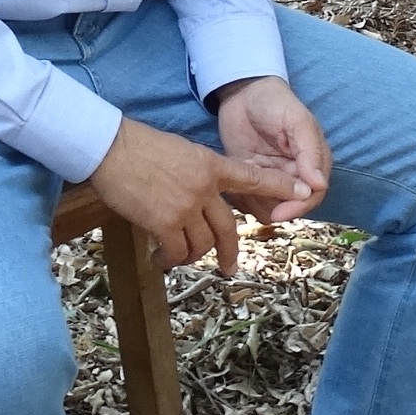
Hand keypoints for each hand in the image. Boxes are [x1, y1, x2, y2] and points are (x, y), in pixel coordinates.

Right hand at [83, 117, 313, 274]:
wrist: (110, 148)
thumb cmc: (139, 147)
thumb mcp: (182, 152)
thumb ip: (201, 174)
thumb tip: (204, 198)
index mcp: (211, 165)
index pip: (253, 177)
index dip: (281, 187)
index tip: (306, 192)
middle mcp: (204, 187)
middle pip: (228, 227)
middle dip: (230, 252)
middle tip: (229, 267)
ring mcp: (185, 206)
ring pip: (202, 243)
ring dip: (192, 257)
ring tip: (176, 258)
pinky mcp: (163, 222)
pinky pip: (177, 251)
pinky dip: (170, 260)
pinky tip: (160, 259)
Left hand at [211, 77, 330, 223]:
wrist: (243, 93)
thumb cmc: (276, 102)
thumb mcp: (296, 120)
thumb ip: (310, 151)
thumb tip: (319, 184)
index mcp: (312, 162)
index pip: (312, 195)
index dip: (298, 207)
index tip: (280, 214)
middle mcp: (295, 173)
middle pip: (290, 205)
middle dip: (272, 207)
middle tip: (251, 200)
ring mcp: (272, 176)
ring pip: (269, 206)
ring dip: (255, 203)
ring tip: (239, 190)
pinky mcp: (252, 176)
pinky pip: (249, 199)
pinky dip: (241, 199)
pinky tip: (231, 188)